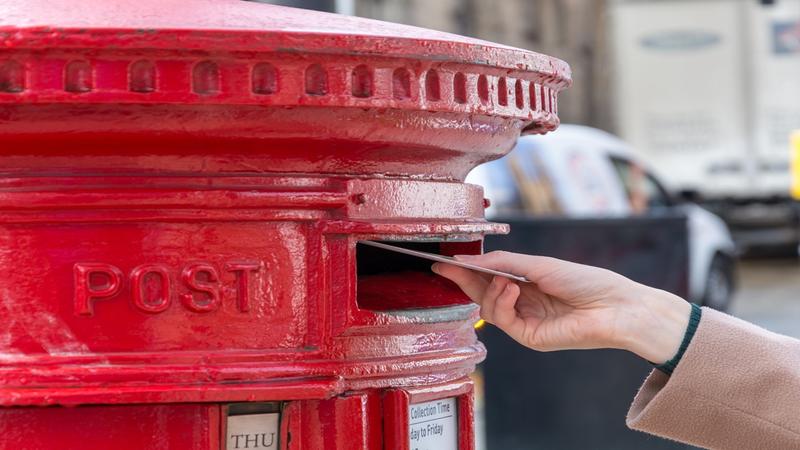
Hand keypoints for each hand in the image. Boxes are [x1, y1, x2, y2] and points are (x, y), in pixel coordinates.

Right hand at [432, 251, 690, 363]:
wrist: (615, 306)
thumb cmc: (585, 281)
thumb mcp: (538, 264)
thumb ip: (501, 262)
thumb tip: (467, 260)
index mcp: (525, 285)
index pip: (488, 279)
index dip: (465, 271)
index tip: (444, 262)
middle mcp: (523, 304)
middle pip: (482, 295)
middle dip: (464, 280)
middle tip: (447, 268)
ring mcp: (526, 322)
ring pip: (488, 310)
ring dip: (491, 290)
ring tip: (506, 280)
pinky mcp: (531, 337)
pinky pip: (503, 321)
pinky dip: (502, 302)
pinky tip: (513, 289)